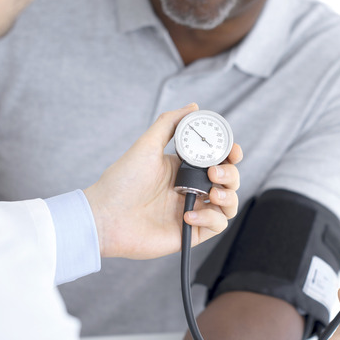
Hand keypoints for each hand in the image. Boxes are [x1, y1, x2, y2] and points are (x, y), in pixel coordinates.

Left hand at [83, 103, 242, 258]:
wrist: (106, 216)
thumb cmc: (121, 181)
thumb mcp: (147, 145)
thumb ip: (170, 123)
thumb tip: (193, 107)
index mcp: (184, 168)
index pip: (219, 159)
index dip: (231, 155)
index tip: (232, 151)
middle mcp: (192, 188)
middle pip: (229, 180)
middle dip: (231, 174)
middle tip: (214, 172)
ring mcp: (194, 210)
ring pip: (229, 204)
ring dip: (228, 196)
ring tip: (211, 193)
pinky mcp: (191, 232)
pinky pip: (217, 226)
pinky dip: (211, 219)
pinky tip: (189, 214)